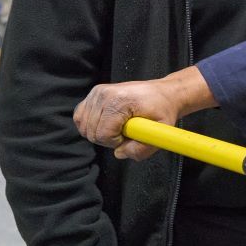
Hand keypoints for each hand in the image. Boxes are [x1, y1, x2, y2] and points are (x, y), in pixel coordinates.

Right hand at [73, 66, 215, 160]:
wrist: (165, 92)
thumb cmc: (163, 109)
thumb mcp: (161, 131)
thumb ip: (142, 149)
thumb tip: (119, 153)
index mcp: (120, 101)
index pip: (103, 134)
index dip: (116, 142)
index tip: (130, 135)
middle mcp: (105, 94)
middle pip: (92, 132)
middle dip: (108, 139)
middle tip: (126, 131)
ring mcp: (98, 92)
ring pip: (84, 126)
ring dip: (100, 132)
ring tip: (119, 126)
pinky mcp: (94, 93)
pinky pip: (80, 117)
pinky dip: (91, 124)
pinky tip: (107, 122)